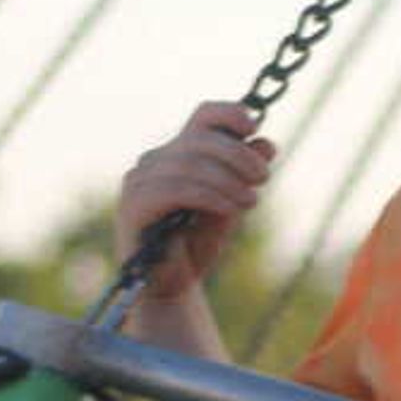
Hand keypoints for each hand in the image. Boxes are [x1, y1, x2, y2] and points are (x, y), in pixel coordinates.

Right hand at [115, 102, 276, 302]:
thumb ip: (244, 176)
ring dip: (228, 180)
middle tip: (263, 178)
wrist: (171, 287)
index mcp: (178, 153)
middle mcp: (155, 160)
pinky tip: (231, 209)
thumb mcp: (231, 205)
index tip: (254, 127)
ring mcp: (139, 181)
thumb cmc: (197, 244)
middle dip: (238, 155)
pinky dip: (210, 196)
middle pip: (200, 139)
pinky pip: (176, 190)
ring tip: (251, 202)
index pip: (204, 116)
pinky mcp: (134, 206)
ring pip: (190, 164)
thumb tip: (266, 143)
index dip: (231, 114)